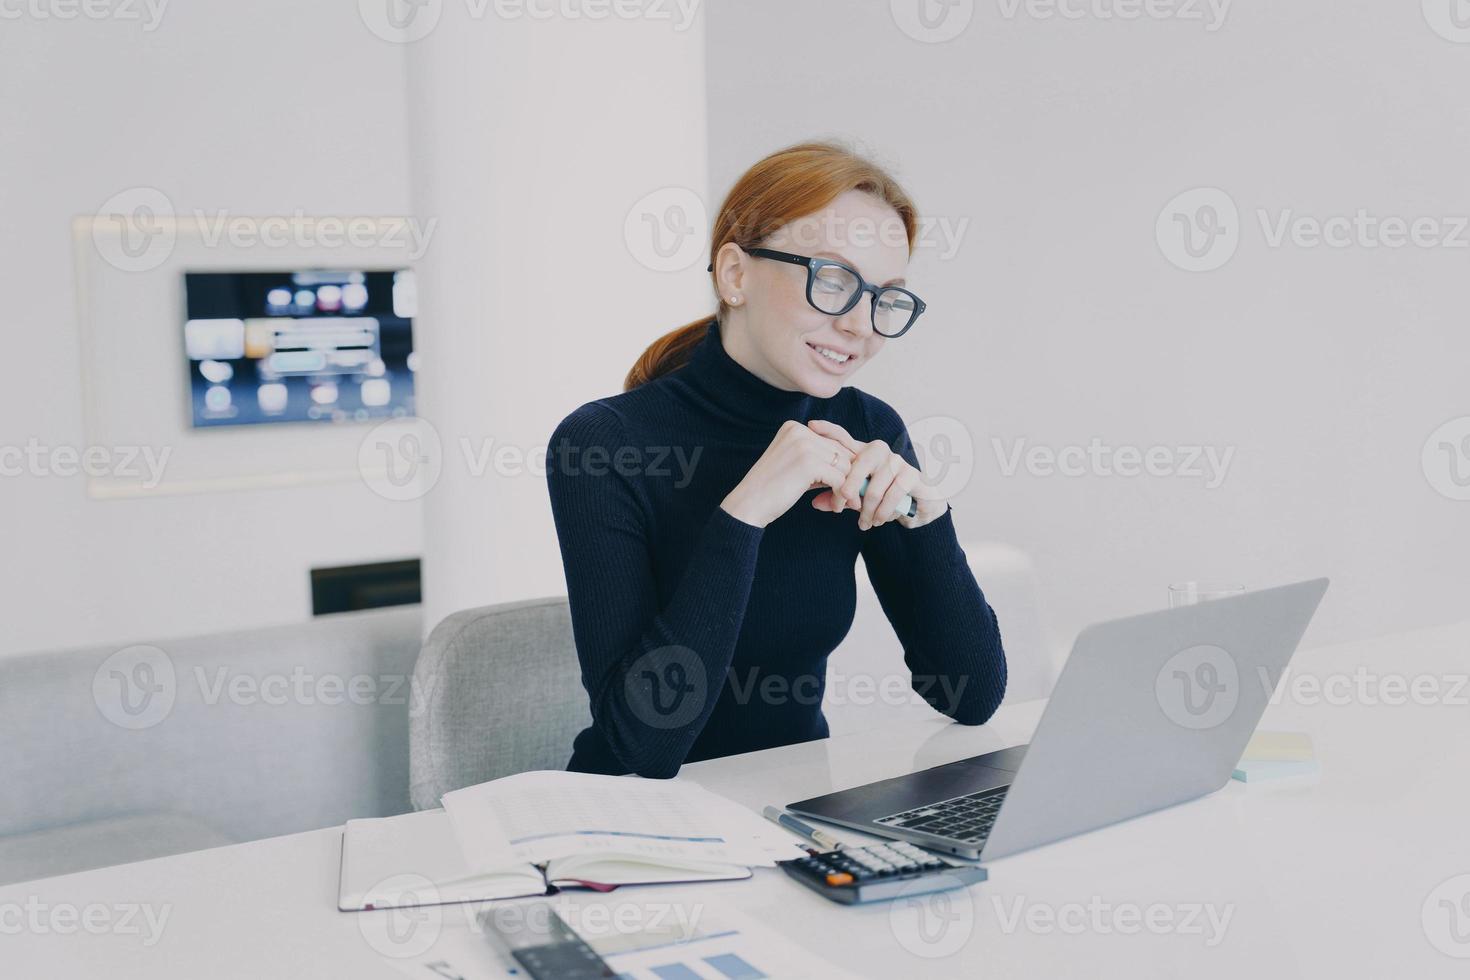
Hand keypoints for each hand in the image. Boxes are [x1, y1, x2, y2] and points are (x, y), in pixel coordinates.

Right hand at [720, 420, 857, 527]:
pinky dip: (841, 495)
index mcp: (794, 427)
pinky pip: (840, 479)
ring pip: (845, 466)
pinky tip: (835, 507)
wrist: (749, 504)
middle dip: (848, 476)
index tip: (845, 485)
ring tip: (839, 504)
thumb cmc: (772, 489)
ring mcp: (804, 445)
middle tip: (850, 498)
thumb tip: (855, 463)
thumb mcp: (796, 465)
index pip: (832, 442)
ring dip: (846, 487)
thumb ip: (819, 458)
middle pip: (841, 452)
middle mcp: (800, 431)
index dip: (842, 465)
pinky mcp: (809, 463)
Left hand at [805, 419, 944, 529]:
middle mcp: (879, 451)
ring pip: (873, 487)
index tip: (811, 425)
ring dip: (867, 510)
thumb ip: (838, 498)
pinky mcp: (911, 474)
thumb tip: (815, 504)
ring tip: (864, 524)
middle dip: (846, 489)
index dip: (829, 430)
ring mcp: (896, 461)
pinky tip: (878, 521)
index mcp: (863, 453)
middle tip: (840, 507)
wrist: (918, 506)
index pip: (844, 437)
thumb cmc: (883, 497)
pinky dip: (883, 512)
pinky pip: (892, 495)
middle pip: (857, 465)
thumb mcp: (858, 499)